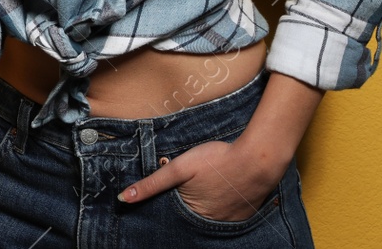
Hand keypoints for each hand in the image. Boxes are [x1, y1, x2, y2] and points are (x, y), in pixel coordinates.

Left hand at [119, 139, 281, 221]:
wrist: (257, 159)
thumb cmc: (216, 160)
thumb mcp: (179, 168)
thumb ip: (152, 183)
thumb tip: (123, 199)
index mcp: (192, 214)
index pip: (171, 213)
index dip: (169, 200)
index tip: (172, 188)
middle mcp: (210, 223)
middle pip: (191, 214)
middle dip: (186, 203)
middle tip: (195, 183)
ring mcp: (229, 221)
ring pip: (208, 214)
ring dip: (205, 203)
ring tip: (207, 185)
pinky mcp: (244, 214)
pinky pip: (227, 214)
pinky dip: (221, 204)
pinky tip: (221, 189)